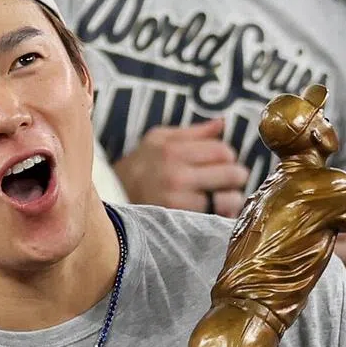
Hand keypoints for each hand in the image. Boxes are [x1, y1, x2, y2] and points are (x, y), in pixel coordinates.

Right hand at [113, 120, 248, 215]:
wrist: (110, 201)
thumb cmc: (139, 167)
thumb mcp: (158, 140)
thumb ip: (193, 132)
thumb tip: (222, 123)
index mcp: (173, 150)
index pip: (222, 151)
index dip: (228, 156)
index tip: (222, 162)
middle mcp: (176, 176)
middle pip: (230, 174)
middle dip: (235, 177)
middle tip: (230, 180)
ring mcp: (178, 202)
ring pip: (227, 200)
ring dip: (232, 199)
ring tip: (223, 198)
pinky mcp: (179, 223)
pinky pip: (214, 218)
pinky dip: (220, 216)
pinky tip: (213, 212)